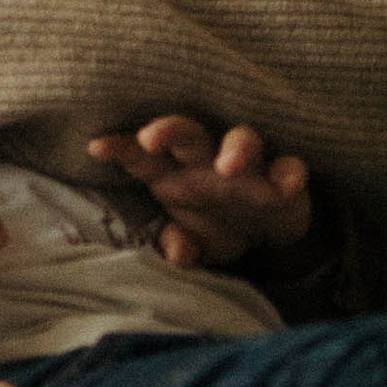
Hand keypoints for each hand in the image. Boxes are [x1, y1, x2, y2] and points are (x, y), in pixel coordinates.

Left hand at [86, 115, 311, 269]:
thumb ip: (177, 245)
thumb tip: (177, 254)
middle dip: (169, 132)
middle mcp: (206, 161)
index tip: (96, 147)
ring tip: (228, 166)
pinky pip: (290, 167)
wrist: (267, 228)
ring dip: (237, 148)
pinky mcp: (284, 174)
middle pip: (187, 134)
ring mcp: (248, 165)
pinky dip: (290, 173)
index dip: (121, 148)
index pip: (143, 156)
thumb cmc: (216, 223)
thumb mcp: (193, 243)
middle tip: (151, 139)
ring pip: (242, 140)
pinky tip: (287, 183)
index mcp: (173, 172)